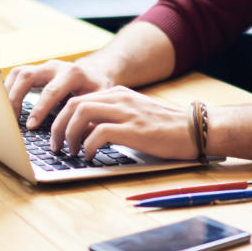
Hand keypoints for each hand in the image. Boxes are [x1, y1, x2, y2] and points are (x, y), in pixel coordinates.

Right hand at [4, 58, 113, 127]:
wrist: (96, 73)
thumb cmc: (97, 91)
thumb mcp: (99, 103)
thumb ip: (89, 118)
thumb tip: (79, 140)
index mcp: (73, 74)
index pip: (51, 91)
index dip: (39, 109)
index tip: (30, 126)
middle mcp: (56, 67)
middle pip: (28, 76)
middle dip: (16, 98)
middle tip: (10, 119)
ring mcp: (43, 66)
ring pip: (19, 73)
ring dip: (9, 93)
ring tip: (5, 114)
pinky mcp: (36, 70)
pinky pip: (16, 75)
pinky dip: (8, 89)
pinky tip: (6, 106)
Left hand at [50, 86, 197, 161]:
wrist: (196, 129)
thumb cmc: (166, 129)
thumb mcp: (134, 116)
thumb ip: (112, 118)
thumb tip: (86, 131)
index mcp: (118, 94)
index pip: (77, 99)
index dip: (60, 117)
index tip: (56, 135)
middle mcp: (119, 98)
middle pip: (73, 104)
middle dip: (57, 126)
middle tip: (56, 146)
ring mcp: (126, 112)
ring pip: (81, 113)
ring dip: (69, 134)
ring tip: (71, 151)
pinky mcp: (134, 129)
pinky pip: (99, 132)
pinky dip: (88, 145)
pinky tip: (90, 156)